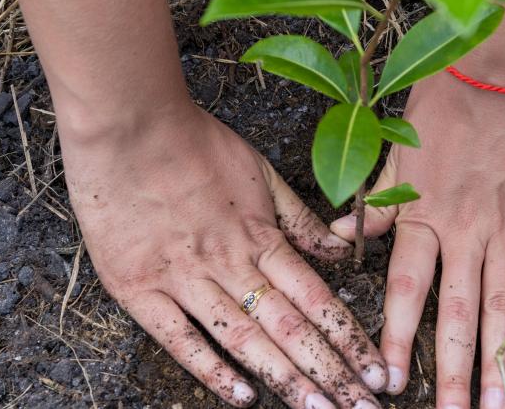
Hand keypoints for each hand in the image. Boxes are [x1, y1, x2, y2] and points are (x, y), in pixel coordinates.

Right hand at [63, 105, 385, 407]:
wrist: (127, 123)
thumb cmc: (195, 142)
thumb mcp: (259, 171)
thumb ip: (298, 217)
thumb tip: (337, 251)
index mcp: (261, 235)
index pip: (317, 298)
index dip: (350, 339)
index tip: (377, 372)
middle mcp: (229, 262)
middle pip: (290, 328)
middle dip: (332, 373)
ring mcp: (183, 277)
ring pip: (244, 339)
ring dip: (287, 379)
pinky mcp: (138, 286)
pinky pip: (178, 337)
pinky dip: (211, 369)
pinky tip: (243, 397)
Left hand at [331, 70, 504, 407]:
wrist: (497, 65)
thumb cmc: (441, 105)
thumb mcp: (395, 151)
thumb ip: (373, 204)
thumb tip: (338, 237)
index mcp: (420, 215)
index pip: (405, 292)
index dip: (396, 339)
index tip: (389, 383)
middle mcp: (462, 229)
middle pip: (457, 312)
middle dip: (454, 371)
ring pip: (503, 303)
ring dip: (500, 359)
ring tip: (498, 405)